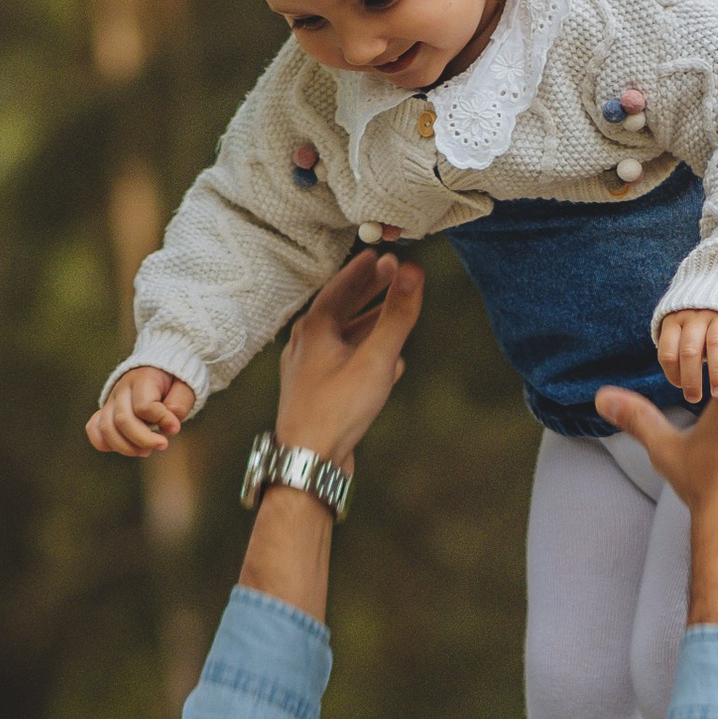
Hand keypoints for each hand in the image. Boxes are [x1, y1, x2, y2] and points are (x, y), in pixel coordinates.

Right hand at [88, 365, 196, 457]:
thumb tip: (169, 426)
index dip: (161, 420)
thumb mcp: (185, 387)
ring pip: (107, 428)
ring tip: (146, 451)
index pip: (144, 406)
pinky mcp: (105, 412)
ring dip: (126, 447)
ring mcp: (111, 401)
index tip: (175, 427)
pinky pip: (94, 428)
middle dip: (143, 439)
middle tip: (162, 444)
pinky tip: (126, 448)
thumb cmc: (173, 382)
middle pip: (123, 420)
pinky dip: (105, 443)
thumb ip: (180, 404)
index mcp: (143, 378)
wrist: (158, 370)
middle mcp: (122, 388)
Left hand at [273, 248, 424, 469]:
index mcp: (313, 329)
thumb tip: (412, 271)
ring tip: (390, 314)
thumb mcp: (375, 358)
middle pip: (339, 309)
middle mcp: (305, 346)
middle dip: (367, 292)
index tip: (379, 255)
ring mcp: (308, 371)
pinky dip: (362, 355)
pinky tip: (385, 364)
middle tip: (389, 273)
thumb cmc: (336, 410)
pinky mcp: (316, 395)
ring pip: (341, 338)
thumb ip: (396, 315)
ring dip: (367, 324)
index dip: (362, 270)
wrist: (307, 462)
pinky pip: (342, 364)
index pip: (339, 286)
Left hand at [654, 304, 717, 407]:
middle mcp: (698, 316)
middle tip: (694, 399)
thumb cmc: (702, 320)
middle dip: (691, 378)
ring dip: (717, 371)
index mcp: (677, 320)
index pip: (668, 351)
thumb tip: (679, 383)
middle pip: (690, 350)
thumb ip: (678, 349)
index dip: (672, 373)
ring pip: (716, 343)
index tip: (680, 387)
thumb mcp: (682, 329)